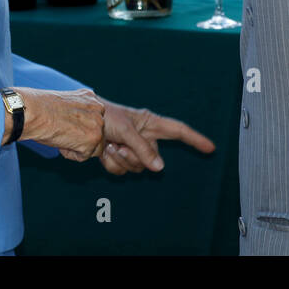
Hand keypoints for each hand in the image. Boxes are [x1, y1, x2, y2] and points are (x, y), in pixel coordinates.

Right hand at [18, 87, 104, 160]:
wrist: (33, 112)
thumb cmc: (40, 109)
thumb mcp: (65, 105)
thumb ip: (78, 113)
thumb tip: (80, 128)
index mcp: (91, 97)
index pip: (93, 121)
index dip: (77, 127)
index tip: (63, 124)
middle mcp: (99, 108)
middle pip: (96, 134)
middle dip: (80, 138)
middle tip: (62, 132)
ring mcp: (98, 124)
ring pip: (93, 147)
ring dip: (77, 147)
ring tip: (60, 137)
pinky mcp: (93, 138)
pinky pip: (84, 156)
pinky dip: (70, 154)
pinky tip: (60, 142)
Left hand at [98, 100, 215, 175]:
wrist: (79, 123)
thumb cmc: (104, 117)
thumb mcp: (126, 130)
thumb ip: (143, 149)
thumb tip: (159, 168)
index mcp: (150, 123)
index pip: (178, 131)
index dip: (194, 139)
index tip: (210, 148)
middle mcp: (143, 137)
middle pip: (153, 158)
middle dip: (136, 157)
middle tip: (119, 146)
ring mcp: (130, 148)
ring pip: (136, 168)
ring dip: (121, 160)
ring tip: (109, 147)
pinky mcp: (116, 158)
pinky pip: (121, 171)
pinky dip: (111, 164)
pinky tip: (102, 152)